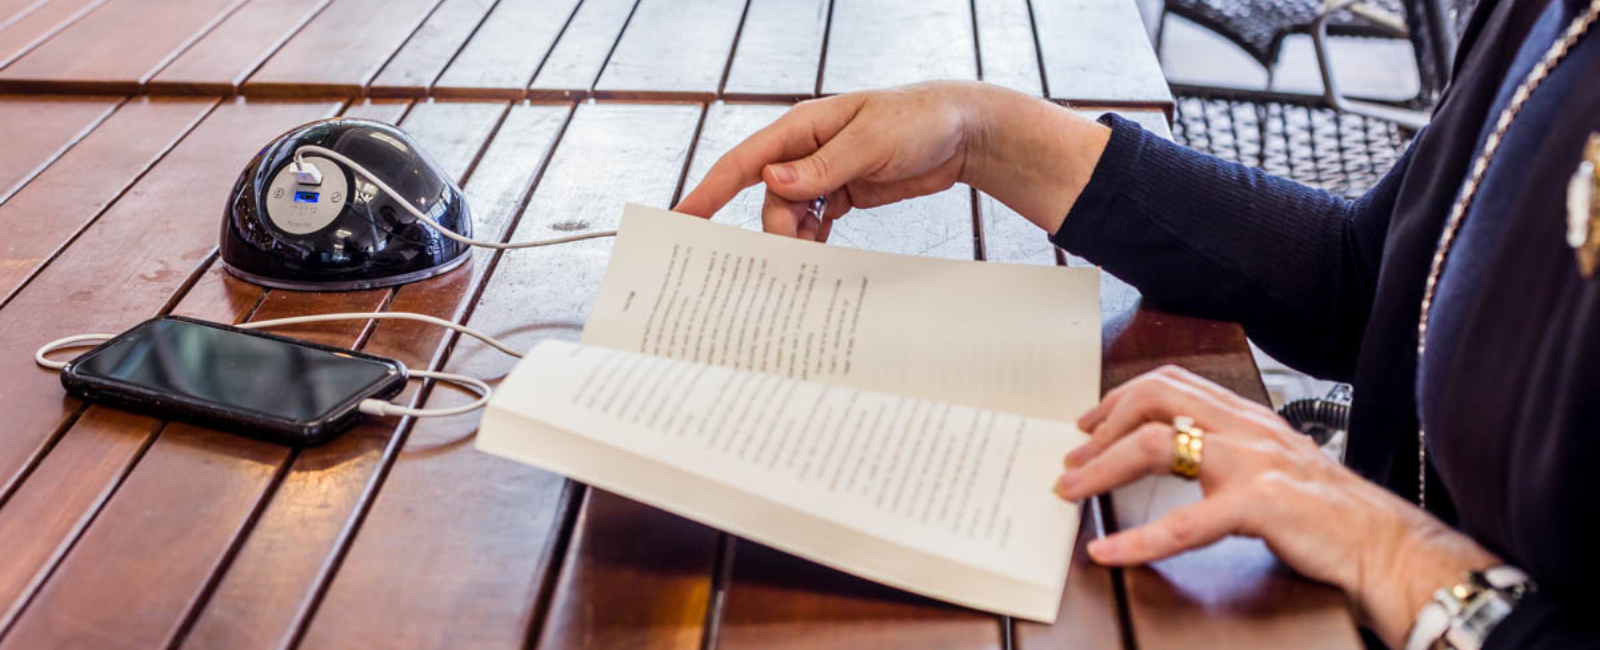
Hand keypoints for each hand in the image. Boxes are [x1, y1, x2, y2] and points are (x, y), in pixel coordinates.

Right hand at [674, 81, 1110, 239]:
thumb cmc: (920, 120)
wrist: (965, 131)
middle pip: (771, 200)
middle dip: (776, 231)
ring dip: (797, 241)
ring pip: (792, 216)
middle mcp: (807, 150)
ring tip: (810, 266)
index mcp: (803, 127)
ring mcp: (825, 173)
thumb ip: (823, 166)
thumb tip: (774, 183)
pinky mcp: (845, 192)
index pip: (745, 162)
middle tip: (789, 262)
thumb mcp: (872, 141)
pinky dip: (815, 242)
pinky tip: (821, 260)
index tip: (682, 218)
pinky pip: (816, 222)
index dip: (710, 190)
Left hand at [1053, 365, 1499, 646]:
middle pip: (1155, 399)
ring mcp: (1253, 463)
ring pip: (1157, 444)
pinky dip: (1138, 539)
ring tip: (1071, 491)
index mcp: (1248, 418)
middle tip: (1072, 457)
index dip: (1123, 398)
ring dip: (1102, 469)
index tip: (1090, 423)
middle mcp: (1247, 428)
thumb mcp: (1275, 466)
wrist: (1388, 546)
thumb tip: (1176, 455)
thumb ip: (1230, 453)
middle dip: (1103, 425)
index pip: (1173, 383)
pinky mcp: (1262, 505)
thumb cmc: (1332, 514)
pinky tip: (1110, 553)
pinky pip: (1185, 522)